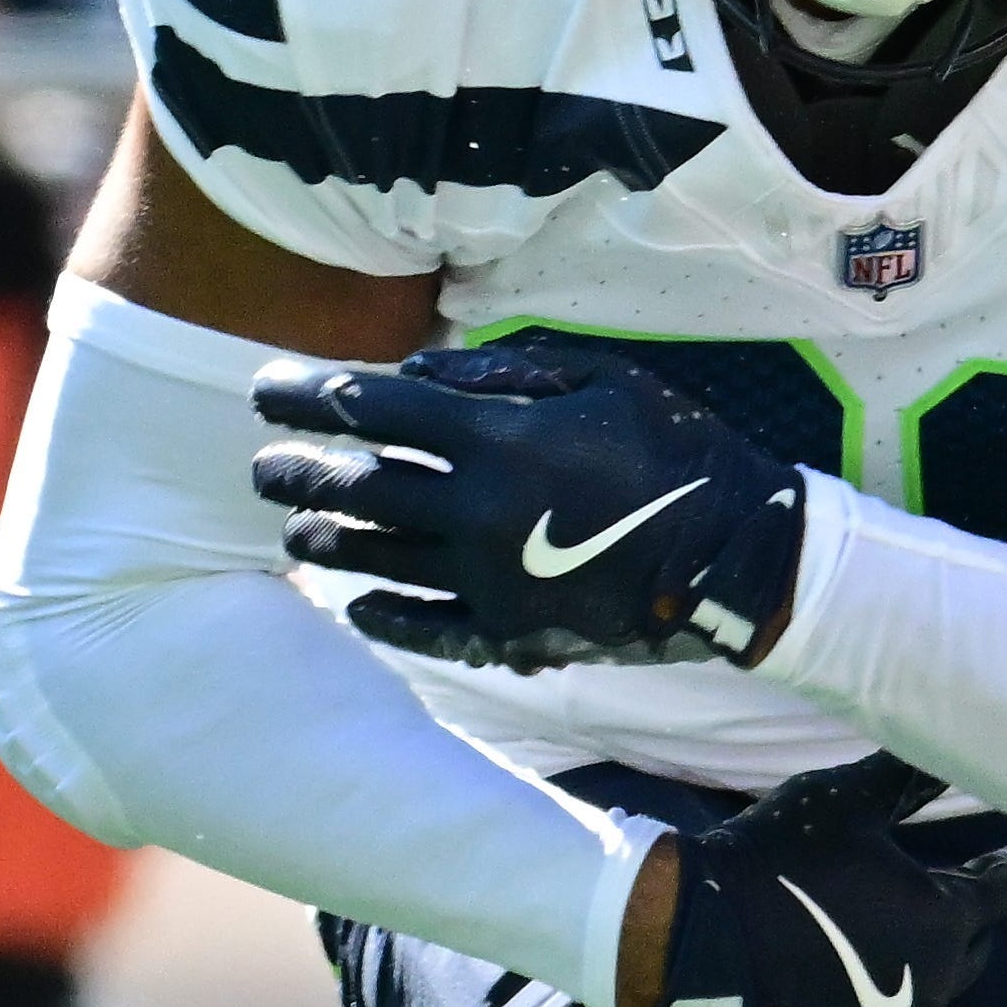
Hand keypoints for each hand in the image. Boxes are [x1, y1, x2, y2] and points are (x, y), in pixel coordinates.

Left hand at [252, 334, 809, 669]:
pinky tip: (357, 604)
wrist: (745, 556)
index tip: (262, 388)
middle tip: (263, 464)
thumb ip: (507, 374)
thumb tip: (417, 374)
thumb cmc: (680, 451)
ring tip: (296, 526)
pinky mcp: (510, 632)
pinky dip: (381, 616)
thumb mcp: (607, 379)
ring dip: (323, 537)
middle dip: (296, 469)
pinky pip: (423, 627)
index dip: (305, 394)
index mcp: (500, 441)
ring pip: (374, 557)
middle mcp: (477, 512)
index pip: (372, 408)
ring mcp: (488, 580)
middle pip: (355, 487)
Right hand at [644, 752, 1006, 1006]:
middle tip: (927, 897)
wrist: (681, 933)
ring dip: (908, 971)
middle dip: (959, 922)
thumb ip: (910, 779)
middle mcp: (932, 986)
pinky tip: (826, 993)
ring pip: (922, 998)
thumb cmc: (773, 857)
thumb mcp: (846, 801)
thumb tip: (957, 746)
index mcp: (945, 919)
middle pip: (971, 950)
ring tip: (865, 942)